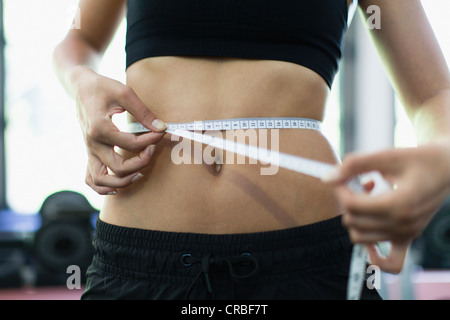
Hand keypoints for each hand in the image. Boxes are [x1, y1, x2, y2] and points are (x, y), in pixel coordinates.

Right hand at [72, 66, 166, 194]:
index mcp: (100, 128)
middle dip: (141, 162)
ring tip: (140, 173)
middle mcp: (92, 143)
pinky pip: (90, 178)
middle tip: (153, 150)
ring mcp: (88, 150)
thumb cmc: (103, 87)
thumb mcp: (124, 93)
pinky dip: (103, 187)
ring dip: (123, 181)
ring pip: (101, 180)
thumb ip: (143, 112)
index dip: (151, 140)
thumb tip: (161, 128)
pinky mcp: (89, 153)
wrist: (81, 86)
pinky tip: (118, 186)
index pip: (131, 144)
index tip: (161, 132)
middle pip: (119, 167)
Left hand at [323, 143, 449, 271]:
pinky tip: (367, 233)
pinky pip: (391, 263)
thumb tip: (327, 179)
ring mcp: (406, 234)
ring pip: (360, 238)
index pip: (352, 205)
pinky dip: (374, 256)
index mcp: (399, 204)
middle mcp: (403, 225)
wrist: (447, 168)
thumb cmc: (418, 159)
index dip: (340, 189)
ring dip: (355, 218)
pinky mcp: (408, 238)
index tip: (342, 175)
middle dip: (346, 200)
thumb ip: (354, 165)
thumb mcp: (387, 155)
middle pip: (353, 220)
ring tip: (367, 198)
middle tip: (356, 183)